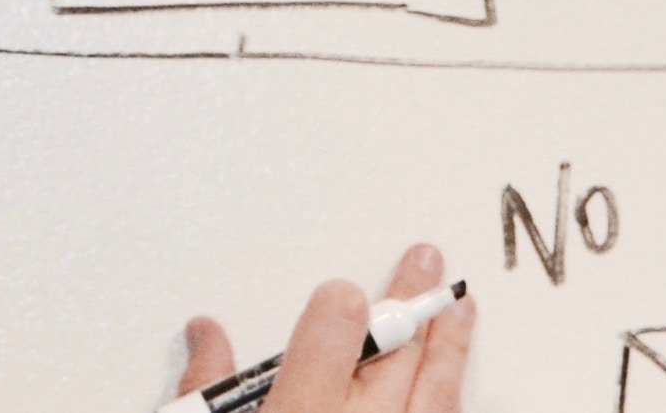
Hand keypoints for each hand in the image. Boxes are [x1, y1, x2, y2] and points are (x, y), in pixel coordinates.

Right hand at [175, 244, 472, 412]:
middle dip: (409, 306)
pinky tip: (455, 389)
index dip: (339, 306)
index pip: (334, 333)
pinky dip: (449, 404)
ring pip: (436, 396)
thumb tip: (205, 337)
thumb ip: (205, 388)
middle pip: (395, 357)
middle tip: (424, 265)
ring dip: (449, 351)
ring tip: (461, 312)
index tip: (341, 293)